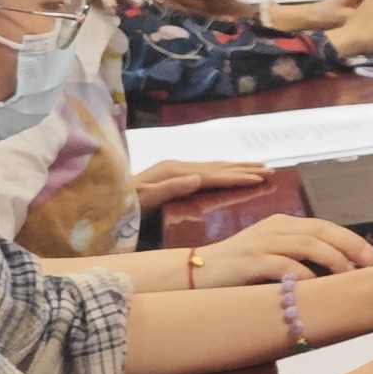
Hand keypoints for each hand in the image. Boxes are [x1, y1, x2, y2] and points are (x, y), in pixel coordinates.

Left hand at [133, 159, 265, 206]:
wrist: (102, 202)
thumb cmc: (123, 206)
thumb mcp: (143, 199)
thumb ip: (169, 188)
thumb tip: (199, 177)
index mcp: (174, 172)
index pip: (213, 175)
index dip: (237, 176)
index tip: (260, 177)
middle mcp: (178, 167)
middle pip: (218, 166)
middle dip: (245, 168)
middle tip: (270, 169)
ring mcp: (176, 170)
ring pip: (214, 167)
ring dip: (237, 167)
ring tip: (259, 166)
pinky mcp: (174, 175)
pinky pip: (206, 171)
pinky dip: (223, 170)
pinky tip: (228, 171)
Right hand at [193, 214, 372, 283]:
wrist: (198, 272)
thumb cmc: (240, 269)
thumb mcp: (272, 255)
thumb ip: (298, 256)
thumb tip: (337, 270)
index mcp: (282, 224)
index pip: (324, 226)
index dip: (349, 239)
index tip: (370, 255)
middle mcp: (274, 228)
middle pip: (320, 230)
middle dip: (349, 245)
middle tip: (368, 262)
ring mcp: (261, 243)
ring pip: (306, 244)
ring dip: (332, 258)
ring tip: (347, 273)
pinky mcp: (249, 261)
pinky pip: (283, 264)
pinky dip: (302, 274)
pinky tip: (315, 285)